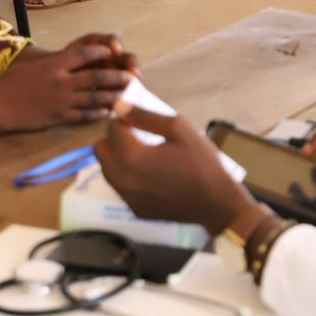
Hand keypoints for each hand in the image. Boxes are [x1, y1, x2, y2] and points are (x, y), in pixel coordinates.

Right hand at [0, 35, 136, 130]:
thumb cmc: (10, 83)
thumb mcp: (33, 66)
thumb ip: (55, 64)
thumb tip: (74, 61)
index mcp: (53, 65)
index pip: (83, 54)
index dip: (100, 52)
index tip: (113, 51)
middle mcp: (60, 82)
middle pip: (96, 77)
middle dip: (117, 77)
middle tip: (132, 77)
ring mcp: (60, 101)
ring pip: (95, 98)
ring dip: (114, 97)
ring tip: (127, 96)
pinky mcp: (58, 118)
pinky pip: (84, 116)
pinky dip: (98, 114)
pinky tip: (109, 113)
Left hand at [94, 106, 258, 232]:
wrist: (215, 203)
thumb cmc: (201, 162)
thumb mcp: (178, 129)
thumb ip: (145, 116)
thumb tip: (119, 106)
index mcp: (131, 156)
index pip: (112, 128)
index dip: (123, 117)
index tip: (137, 116)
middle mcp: (122, 179)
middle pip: (100, 149)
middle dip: (113, 137)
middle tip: (136, 133)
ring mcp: (127, 197)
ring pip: (106, 169)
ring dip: (117, 157)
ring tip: (143, 152)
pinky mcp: (134, 209)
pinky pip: (121, 187)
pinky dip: (128, 176)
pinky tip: (151, 174)